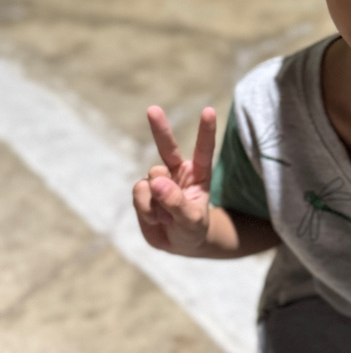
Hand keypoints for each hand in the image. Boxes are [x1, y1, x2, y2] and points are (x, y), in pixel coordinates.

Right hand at [132, 105, 216, 255]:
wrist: (179, 243)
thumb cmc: (193, 230)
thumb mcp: (191, 221)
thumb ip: (177, 202)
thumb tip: (156, 182)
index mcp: (199, 174)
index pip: (204, 150)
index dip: (206, 131)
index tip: (209, 110)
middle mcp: (177, 171)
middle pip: (167, 147)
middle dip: (160, 128)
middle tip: (153, 109)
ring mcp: (158, 180)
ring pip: (151, 179)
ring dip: (157, 202)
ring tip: (167, 218)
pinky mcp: (143, 190)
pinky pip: (139, 194)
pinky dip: (146, 210)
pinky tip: (156, 219)